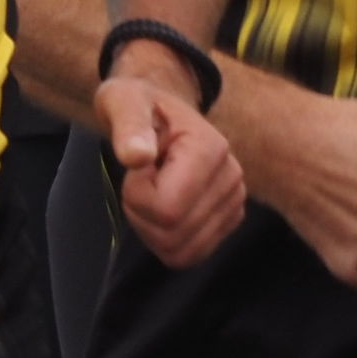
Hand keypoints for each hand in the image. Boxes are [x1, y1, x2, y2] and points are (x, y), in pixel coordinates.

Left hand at [98, 65, 244, 264]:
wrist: (160, 112)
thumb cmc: (138, 105)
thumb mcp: (123, 103)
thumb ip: (128, 126)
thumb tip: (136, 156)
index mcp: (210, 148)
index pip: (167, 209)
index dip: (136, 196)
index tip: (136, 165)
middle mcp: (232, 177)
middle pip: (172, 234)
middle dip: (141, 214)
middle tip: (140, 179)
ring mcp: (234, 201)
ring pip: (181, 251)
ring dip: (152, 230)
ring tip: (151, 192)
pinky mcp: (229, 219)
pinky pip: (191, 254)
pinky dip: (167, 240)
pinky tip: (163, 209)